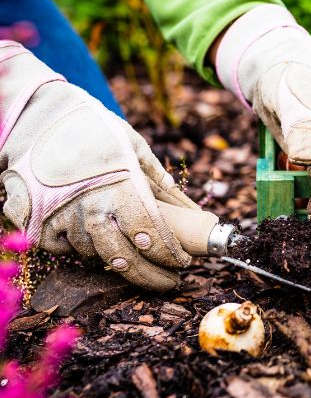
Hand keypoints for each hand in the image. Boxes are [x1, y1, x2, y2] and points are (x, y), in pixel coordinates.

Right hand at [0, 42, 206, 290]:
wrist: (38, 115)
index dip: (169, 254)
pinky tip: (94, 246)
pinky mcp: (35, 220)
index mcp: (120, 187)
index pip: (151, 235)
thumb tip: (188, 206)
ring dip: (116, 261)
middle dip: (150, 275)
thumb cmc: (94, 129)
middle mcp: (90, 206)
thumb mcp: (134, 146)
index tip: (183, 262)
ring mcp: (60, 215)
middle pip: (124, 258)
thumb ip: (159, 179)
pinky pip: (60, 249)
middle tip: (169, 281)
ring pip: (92, 255)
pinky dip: (77, 251)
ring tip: (135, 259)